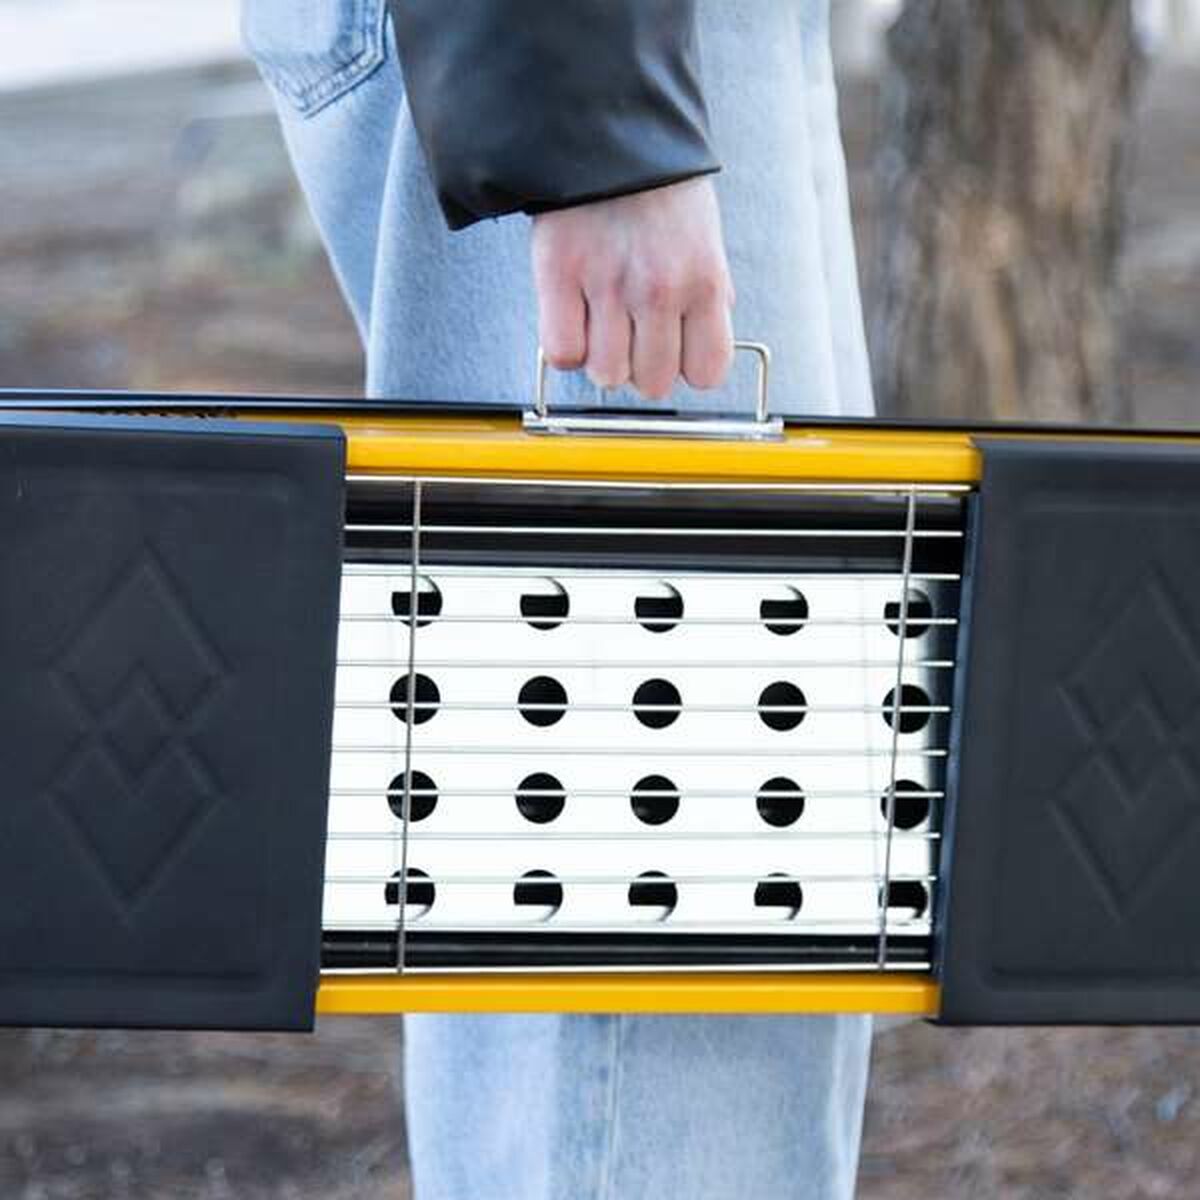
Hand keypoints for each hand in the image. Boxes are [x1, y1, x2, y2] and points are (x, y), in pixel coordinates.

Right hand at [531, 177, 734, 399]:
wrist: (608, 125)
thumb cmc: (657, 185)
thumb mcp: (704, 238)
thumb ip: (708, 293)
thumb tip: (705, 344)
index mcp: (703, 281)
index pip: (707, 373)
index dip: (687, 367)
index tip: (674, 350)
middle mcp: (660, 290)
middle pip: (653, 383)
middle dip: (641, 366)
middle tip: (631, 334)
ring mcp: (608, 285)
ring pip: (606, 375)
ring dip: (601, 358)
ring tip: (599, 324)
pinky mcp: (560, 276)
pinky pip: (563, 353)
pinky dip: (565, 345)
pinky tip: (572, 319)